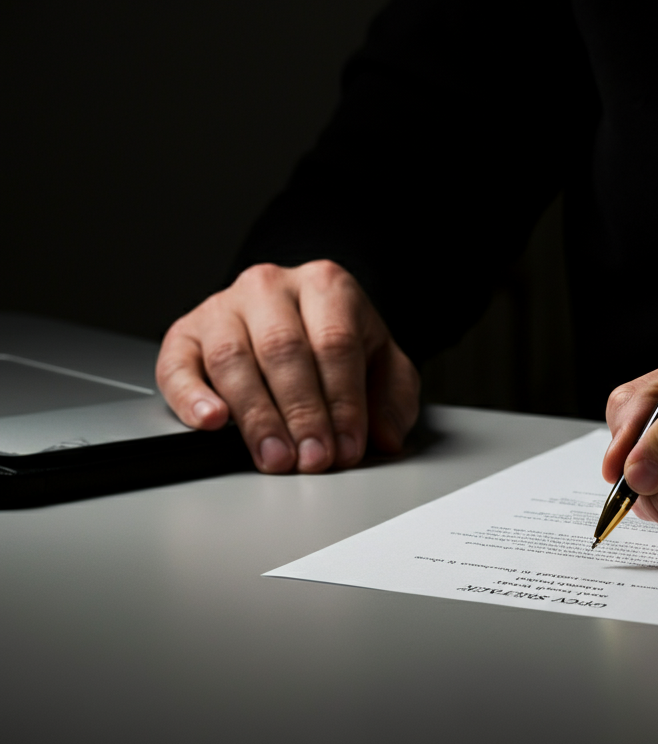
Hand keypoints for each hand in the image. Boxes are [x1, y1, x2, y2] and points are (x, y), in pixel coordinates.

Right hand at [157, 261, 419, 472]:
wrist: (298, 315)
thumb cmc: (340, 343)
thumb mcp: (383, 364)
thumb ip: (393, 398)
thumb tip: (386, 436)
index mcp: (326, 285)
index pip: (334, 343)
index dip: (343, 401)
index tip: (347, 445)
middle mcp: (270, 286)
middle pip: (283, 350)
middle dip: (302, 413)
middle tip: (313, 457)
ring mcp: (224, 306)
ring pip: (233, 359)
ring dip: (256, 417)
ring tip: (276, 456)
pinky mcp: (186, 332)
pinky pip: (178, 365)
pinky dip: (191, 396)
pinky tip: (212, 420)